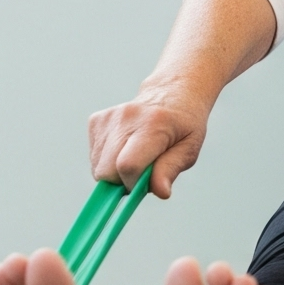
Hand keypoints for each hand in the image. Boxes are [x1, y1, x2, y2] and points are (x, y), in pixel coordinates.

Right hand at [88, 81, 214, 198]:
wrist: (171, 93)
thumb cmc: (183, 124)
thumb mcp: (188, 148)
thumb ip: (171, 169)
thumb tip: (161, 192)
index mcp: (153, 123)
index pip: (128, 165)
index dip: (134, 184)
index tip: (146, 182)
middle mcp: (126, 117)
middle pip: (107, 171)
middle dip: (123, 181)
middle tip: (143, 171)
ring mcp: (108, 117)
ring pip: (98, 167)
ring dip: (115, 172)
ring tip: (136, 157)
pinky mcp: (96, 121)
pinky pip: (95, 157)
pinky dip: (108, 161)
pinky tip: (125, 148)